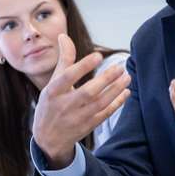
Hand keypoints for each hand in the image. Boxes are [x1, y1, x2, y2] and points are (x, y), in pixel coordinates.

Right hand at [32, 34, 130, 168]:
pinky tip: (126, 92)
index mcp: (53, 92)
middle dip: (106, 79)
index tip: (98, 55)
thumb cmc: (51, 104)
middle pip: (88, 92)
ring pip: (100, 103)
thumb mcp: (52, 83)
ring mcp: (77, 117)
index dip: (83, 66)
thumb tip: (64, 36)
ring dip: (116, 90)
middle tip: (120, 67)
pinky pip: (105, 114)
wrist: (48, 139)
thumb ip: (63, 60)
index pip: (68, 77)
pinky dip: (116, 103)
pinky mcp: (88, 126)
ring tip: (127, 77)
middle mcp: (65, 105)